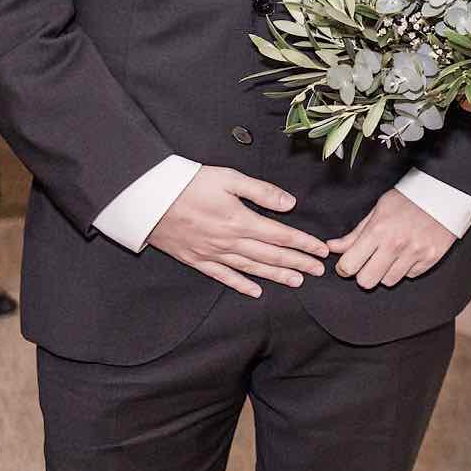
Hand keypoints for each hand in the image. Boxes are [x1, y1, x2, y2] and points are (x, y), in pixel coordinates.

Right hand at [147, 166, 329, 297]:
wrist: (149, 199)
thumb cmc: (189, 183)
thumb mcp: (229, 178)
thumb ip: (261, 191)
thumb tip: (289, 203)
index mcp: (240, 221)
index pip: (281, 236)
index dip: (304, 244)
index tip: (322, 251)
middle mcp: (229, 242)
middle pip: (271, 256)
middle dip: (298, 263)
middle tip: (319, 271)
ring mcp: (212, 254)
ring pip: (251, 269)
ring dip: (276, 276)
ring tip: (297, 282)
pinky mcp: (196, 259)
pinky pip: (223, 277)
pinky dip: (241, 285)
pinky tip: (256, 292)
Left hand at [328, 190, 456, 288]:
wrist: (445, 193)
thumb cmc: (408, 198)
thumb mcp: (378, 209)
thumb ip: (355, 233)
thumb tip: (332, 247)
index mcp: (379, 230)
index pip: (349, 265)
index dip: (344, 267)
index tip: (348, 263)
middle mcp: (396, 244)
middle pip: (366, 281)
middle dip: (363, 274)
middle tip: (368, 262)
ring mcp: (415, 253)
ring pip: (388, 282)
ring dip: (385, 272)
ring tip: (391, 255)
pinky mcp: (431, 258)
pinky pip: (409, 276)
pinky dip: (406, 268)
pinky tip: (408, 252)